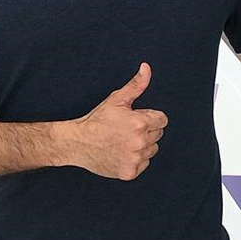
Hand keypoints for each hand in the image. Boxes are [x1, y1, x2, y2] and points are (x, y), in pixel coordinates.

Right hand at [67, 63, 167, 180]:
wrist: (78, 143)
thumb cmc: (98, 119)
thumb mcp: (117, 99)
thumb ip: (137, 84)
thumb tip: (147, 67)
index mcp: (140, 123)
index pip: (162, 120)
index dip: (149, 117)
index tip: (135, 119)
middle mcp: (140, 142)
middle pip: (158, 134)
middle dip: (146, 130)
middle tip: (126, 130)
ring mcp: (135, 159)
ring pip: (152, 150)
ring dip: (142, 145)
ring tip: (123, 141)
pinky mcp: (130, 172)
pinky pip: (144, 163)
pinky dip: (135, 159)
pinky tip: (121, 153)